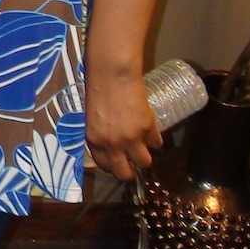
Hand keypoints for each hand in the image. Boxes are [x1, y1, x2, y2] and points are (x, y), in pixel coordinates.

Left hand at [84, 67, 160, 182]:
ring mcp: (131, 138)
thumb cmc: (97, 89)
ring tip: (145, 147)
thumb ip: (100, 134)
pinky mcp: (148, 128)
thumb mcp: (92, 117)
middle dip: (130, 173)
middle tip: (134, 164)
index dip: (113, 166)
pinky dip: (157, 140)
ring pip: (145, 162)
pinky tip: (153, 133)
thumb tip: (110, 145)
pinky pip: (157, 143)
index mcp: (94, 141)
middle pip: (124, 174)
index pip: (105, 166)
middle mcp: (112, 144)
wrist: (113, 74)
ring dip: (146, 157)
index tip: (118, 162)